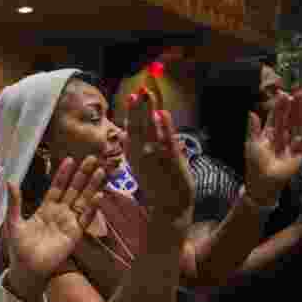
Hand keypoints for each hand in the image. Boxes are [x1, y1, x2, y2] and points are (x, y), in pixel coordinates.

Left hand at [5, 156, 105, 301]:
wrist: (26, 269)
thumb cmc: (18, 247)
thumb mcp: (13, 222)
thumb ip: (15, 202)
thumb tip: (9, 181)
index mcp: (46, 208)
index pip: (57, 187)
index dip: (63, 174)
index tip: (70, 159)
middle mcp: (60, 213)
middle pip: (74, 190)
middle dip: (83, 175)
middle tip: (92, 158)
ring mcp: (69, 223)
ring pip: (83, 201)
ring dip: (92, 187)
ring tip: (101, 172)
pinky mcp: (75, 234)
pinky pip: (85, 219)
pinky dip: (92, 208)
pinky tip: (99, 196)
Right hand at [123, 88, 194, 226]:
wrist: (169, 210)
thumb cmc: (158, 189)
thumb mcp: (142, 169)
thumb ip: (139, 149)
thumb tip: (131, 131)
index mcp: (134, 157)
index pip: (131, 131)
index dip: (131, 113)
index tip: (131, 97)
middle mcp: (141, 157)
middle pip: (136, 128)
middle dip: (137, 108)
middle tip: (137, 90)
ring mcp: (155, 159)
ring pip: (149, 131)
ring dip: (147, 111)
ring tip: (146, 94)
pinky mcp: (170, 162)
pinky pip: (166, 141)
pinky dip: (164, 127)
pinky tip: (163, 113)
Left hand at [244, 90, 301, 204]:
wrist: (262, 183)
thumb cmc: (254, 165)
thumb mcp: (251, 144)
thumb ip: (252, 129)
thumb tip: (251, 112)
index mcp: (269, 134)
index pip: (276, 117)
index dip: (280, 106)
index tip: (284, 93)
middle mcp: (282, 137)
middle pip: (290, 118)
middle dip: (294, 105)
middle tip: (299, 91)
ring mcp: (292, 144)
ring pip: (299, 125)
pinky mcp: (300, 153)